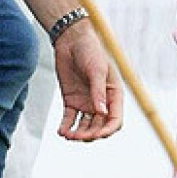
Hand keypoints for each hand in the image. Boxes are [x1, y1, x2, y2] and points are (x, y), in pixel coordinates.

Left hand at [53, 19, 122, 140]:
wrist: (71, 40)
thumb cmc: (90, 51)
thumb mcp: (96, 70)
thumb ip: (98, 91)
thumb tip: (101, 113)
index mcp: (113, 95)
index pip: (115, 120)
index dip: (108, 130)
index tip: (97, 135)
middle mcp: (101, 102)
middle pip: (99, 127)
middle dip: (90, 134)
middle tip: (78, 136)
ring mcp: (86, 102)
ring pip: (84, 126)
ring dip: (78, 134)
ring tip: (67, 135)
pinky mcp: (71, 100)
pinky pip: (70, 119)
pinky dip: (66, 127)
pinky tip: (61, 131)